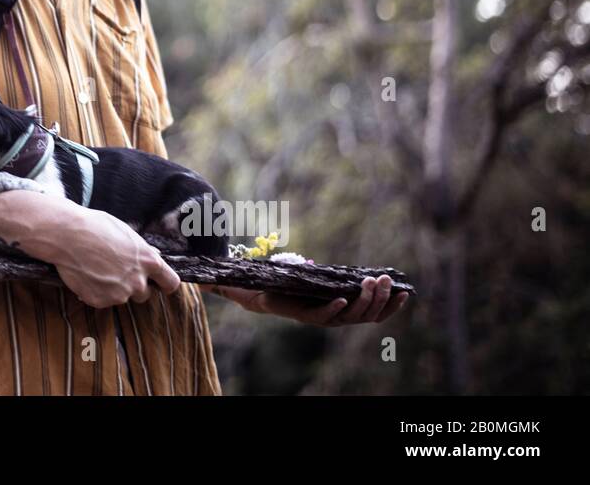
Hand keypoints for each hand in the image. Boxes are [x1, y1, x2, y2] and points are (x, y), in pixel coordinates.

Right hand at [49, 208, 180, 308]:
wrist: (67, 235)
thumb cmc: (96, 227)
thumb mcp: (126, 232)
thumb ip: (142, 249)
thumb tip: (154, 256)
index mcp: (148, 261)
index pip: (171, 283)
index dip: (165, 284)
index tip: (159, 284)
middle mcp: (137, 281)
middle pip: (145, 294)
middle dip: (135, 286)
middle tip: (118, 271)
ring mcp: (118, 294)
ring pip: (122, 297)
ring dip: (114, 288)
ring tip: (97, 269)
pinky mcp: (100, 301)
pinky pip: (103, 300)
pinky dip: (96, 292)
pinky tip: (87, 275)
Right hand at [213, 274, 409, 325]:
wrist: (268, 296)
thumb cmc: (256, 288)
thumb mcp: (239, 286)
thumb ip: (221, 286)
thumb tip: (196, 282)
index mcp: (298, 312)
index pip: (317, 317)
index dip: (331, 311)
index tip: (341, 300)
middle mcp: (320, 316)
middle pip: (347, 316)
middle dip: (364, 300)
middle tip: (375, 280)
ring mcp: (338, 314)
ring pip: (364, 316)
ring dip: (380, 301)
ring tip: (390, 282)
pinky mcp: (349, 307)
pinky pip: (374, 312)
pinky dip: (389, 304)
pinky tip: (403, 292)